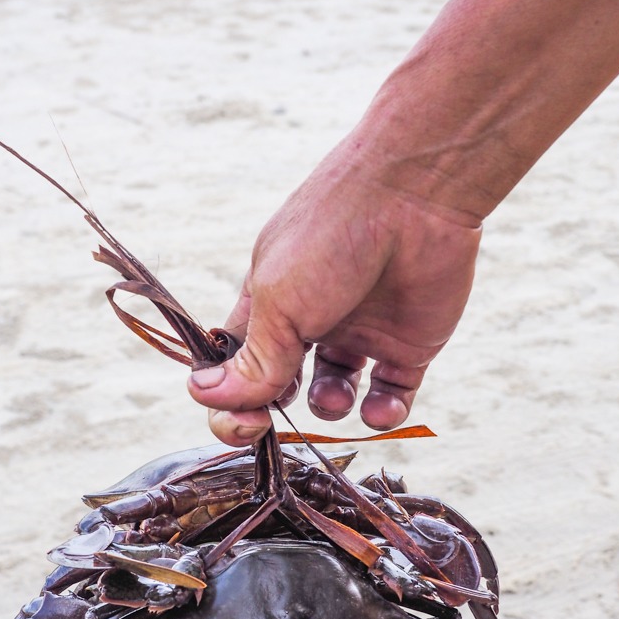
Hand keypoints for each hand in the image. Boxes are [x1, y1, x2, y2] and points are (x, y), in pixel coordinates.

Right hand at [187, 134, 481, 444]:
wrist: (415, 195)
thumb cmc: (332, 236)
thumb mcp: (279, 301)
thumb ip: (253, 360)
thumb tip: (203, 396)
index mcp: (268, 305)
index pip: (235, 365)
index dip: (229, 398)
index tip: (240, 418)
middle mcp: (310, 322)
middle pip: (278, 386)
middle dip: (268, 412)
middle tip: (268, 423)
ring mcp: (358, 335)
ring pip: (332, 396)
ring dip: (327, 408)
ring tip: (335, 393)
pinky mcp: (406, 346)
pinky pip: (390, 397)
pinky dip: (382, 413)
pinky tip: (378, 406)